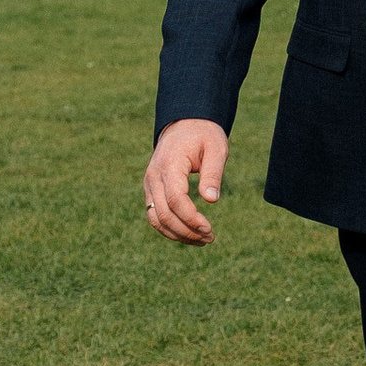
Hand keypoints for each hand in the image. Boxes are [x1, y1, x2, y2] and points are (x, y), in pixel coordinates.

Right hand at [145, 119, 228, 241]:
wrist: (184, 124)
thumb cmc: (204, 135)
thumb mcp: (216, 149)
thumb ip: (213, 174)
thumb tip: (211, 200)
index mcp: (170, 164)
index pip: (175, 199)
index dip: (191, 218)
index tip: (209, 229)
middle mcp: (154, 176)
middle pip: (164, 214)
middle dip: (187, 231)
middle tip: (210, 238)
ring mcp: (149, 184)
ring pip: (156, 219)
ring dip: (178, 234)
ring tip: (202, 240)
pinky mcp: (151, 190)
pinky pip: (155, 215)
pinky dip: (170, 229)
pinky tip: (189, 234)